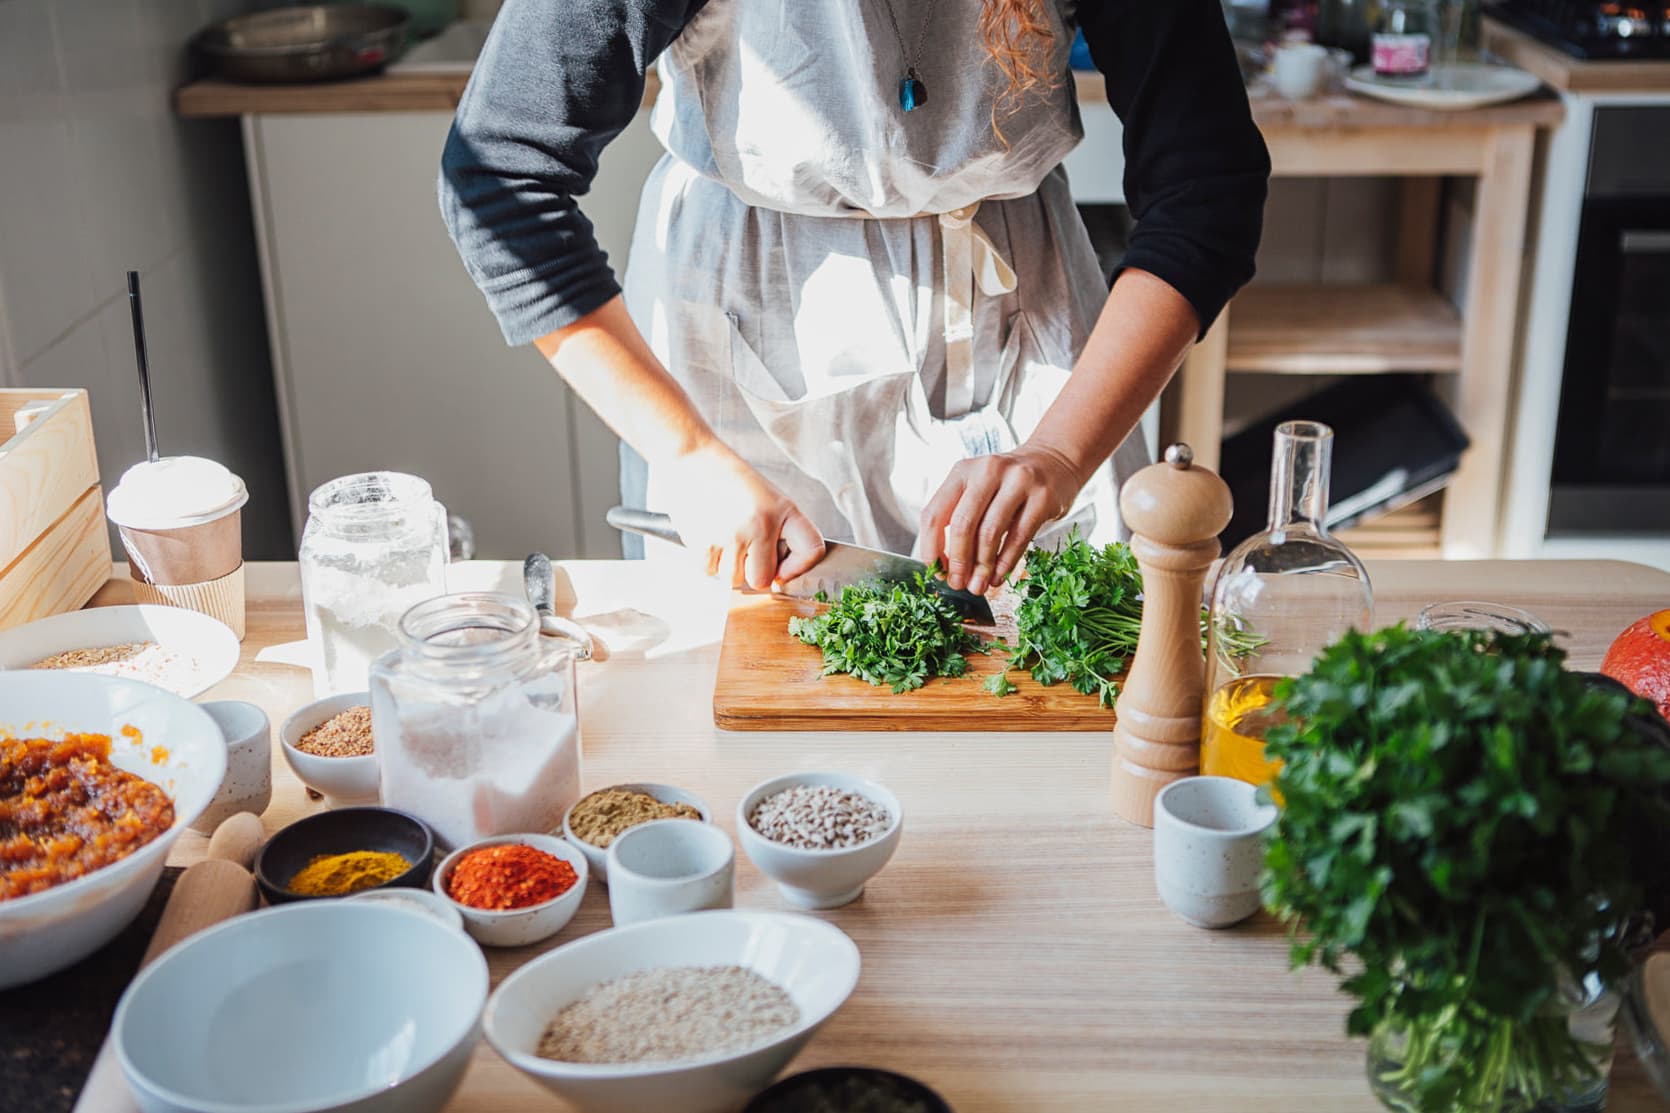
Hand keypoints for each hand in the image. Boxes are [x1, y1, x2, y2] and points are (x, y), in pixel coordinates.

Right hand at [658, 442, 824, 590]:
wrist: (691, 457)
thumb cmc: (728, 478)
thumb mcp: (766, 497)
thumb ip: (778, 532)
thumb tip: (778, 575)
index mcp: (784, 509)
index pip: (811, 550)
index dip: (798, 567)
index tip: (783, 569)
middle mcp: (761, 524)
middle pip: (763, 580)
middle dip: (752, 572)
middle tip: (743, 550)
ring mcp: (732, 536)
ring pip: (733, 580)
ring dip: (726, 566)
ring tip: (723, 537)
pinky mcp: (705, 543)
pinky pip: (709, 572)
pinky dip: (707, 561)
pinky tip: (708, 535)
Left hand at [917, 444, 1081, 595]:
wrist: (1054, 462)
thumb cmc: (1007, 484)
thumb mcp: (977, 488)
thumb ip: (959, 518)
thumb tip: (947, 568)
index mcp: (963, 471)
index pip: (934, 513)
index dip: (931, 548)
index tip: (936, 571)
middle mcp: (988, 471)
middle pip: (962, 525)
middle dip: (958, 561)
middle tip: (958, 583)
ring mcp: (1017, 482)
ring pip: (990, 533)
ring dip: (982, 566)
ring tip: (979, 585)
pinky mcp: (1042, 497)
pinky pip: (1018, 537)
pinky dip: (1005, 562)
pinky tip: (998, 576)